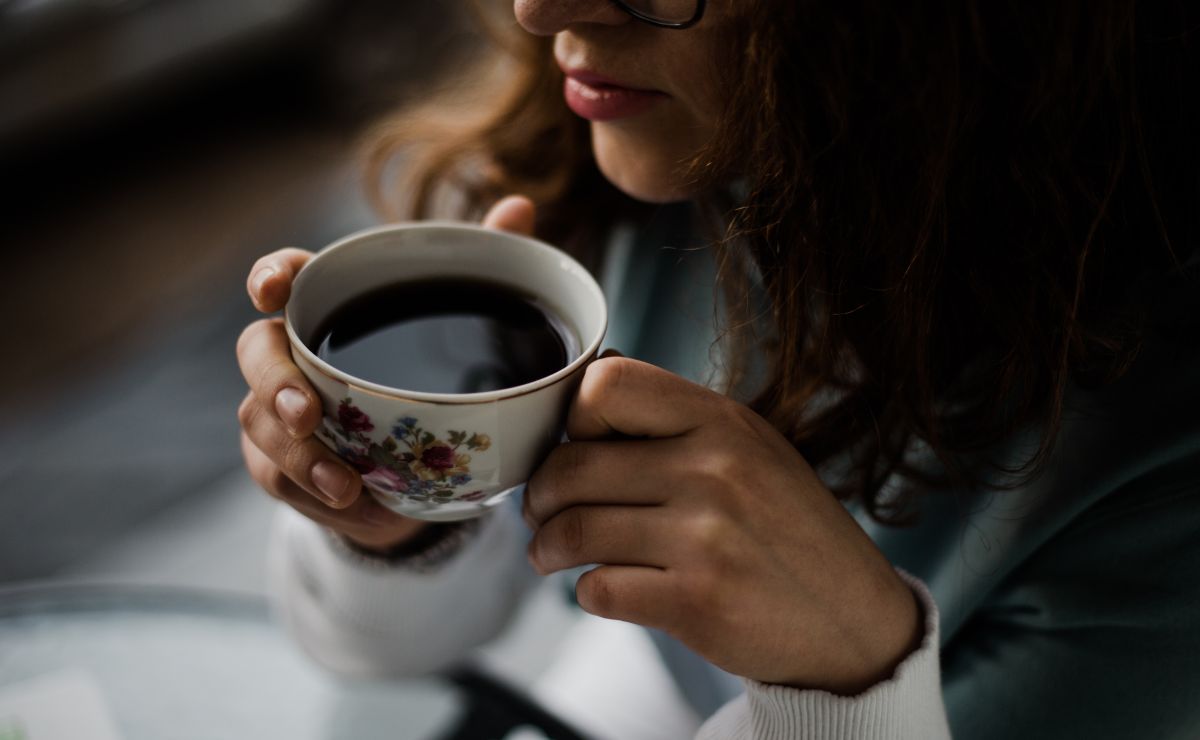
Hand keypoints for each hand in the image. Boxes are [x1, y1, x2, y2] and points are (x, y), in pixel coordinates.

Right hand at [237, 195, 537, 551]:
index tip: (274, 288)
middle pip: (255, 355)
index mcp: (326, 303)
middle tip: (308, 413)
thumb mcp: (462, 310)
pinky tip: (365, 510)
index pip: (283, 276)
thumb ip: (486, 257)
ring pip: (261, 427)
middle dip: (275, 384)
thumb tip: (522, 206)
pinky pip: (281, 482)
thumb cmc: (426, 363)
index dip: (270, 277)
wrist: (414, 456)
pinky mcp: (278, 465)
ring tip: (348, 485)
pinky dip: (321, 502)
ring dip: (301, 459)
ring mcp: (275, 411)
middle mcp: (289, 353)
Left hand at [524, 357, 921, 693]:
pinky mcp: (695, 602)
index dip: (574, 418)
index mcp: (722, 421)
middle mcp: (713, 471)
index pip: (605, 385)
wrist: (854, 620)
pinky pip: (598, 589)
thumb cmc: (790, 530)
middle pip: (571, 465)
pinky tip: (604, 588)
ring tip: (552, 554)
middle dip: (540, 496)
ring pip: (573, 530)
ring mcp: (705, 538)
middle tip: (541, 512)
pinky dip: (588, 592)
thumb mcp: (752, 450)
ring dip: (547, 548)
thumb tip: (582, 401)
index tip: (576, 447)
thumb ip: (676, 424)